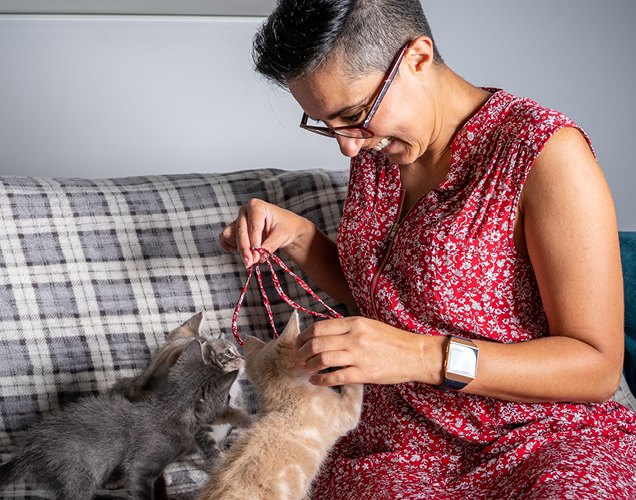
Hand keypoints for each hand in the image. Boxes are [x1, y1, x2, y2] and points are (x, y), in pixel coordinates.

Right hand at [219, 199, 310, 267]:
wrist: (286, 226)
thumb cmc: (286, 226)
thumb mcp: (282, 235)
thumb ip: (270, 246)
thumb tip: (259, 257)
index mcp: (257, 206)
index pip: (253, 227)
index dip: (254, 243)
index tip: (256, 257)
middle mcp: (245, 211)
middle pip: (240, 231)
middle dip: (245, 249)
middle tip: (250, 263)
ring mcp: (238, 219)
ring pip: (230, 235)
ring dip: (238, 248)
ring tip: (251, 258)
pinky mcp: (235, 229)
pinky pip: (225, 237)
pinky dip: (228, 245)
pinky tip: (236, 251)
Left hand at [293, 317, 444, 385]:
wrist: (415, 354)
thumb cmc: (391, 340)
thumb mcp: (368, 325)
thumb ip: (347, 328)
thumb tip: (323, 333)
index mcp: (355, 323)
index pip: (320, 327)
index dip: (304, 336)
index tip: (298, 343)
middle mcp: (355, 337)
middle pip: (317, 343)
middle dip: (303, 352)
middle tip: (299, 357)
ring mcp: (359, 356)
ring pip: (323, 360)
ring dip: (310, 365)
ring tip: (307, 369)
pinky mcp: (365, 374)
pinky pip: (336, 378)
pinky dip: (321, 380)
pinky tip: (316, 381)